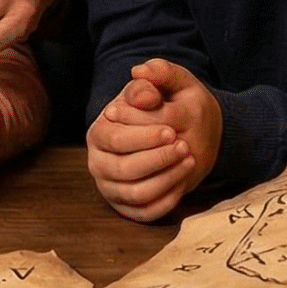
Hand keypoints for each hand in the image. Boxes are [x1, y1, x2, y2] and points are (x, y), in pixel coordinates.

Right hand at [85, 59, 221, 222]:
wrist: (174, 129)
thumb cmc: (163, 106)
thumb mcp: (164, 84)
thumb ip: (156, 74)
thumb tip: (141, 75)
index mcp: (98, 132)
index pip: (114, 139)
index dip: (143, 136)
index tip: (171, 130)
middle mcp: (98, 163)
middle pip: (124, 169)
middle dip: (157, 159)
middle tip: (183, 147)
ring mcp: (112, 188)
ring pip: (136, 194)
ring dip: (166, 179)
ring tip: (188, 161)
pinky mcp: (128, 207)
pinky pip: (145, 212)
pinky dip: (166, 201)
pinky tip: (183, 182)